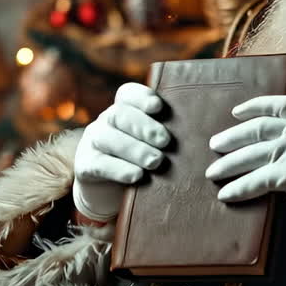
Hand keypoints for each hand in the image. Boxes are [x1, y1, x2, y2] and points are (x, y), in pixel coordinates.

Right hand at [71, 82, 170, 222]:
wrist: (109, 191)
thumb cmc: (141, 163)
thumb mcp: (152, 146)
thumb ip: (167, 136)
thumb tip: (200, 134)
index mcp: (123, 111)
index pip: (127, 94)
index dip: (142, 96)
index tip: (159, 107)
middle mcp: (106, 122)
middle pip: (119, 114)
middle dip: (143, 126)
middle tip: (165, 141)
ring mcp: (92, 142)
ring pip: (107, 137)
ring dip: (134, 149)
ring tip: (156, 162)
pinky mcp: (85, 166)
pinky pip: (99, 164)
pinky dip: (119, 169)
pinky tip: (137, 176)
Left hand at [206, 95, 285, 246]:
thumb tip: (277, 154)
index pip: (282, 105)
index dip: (256, 106)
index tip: (236, 112)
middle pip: (259, 129)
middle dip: (232, 137)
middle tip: (214, 145)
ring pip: (254, 155)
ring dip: (229, 164)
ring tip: (212, 172)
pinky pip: (258, 180)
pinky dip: (239, 188)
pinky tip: (226, 195)